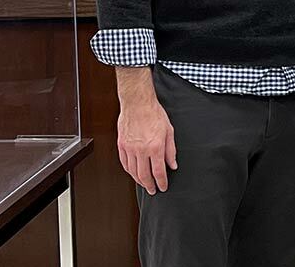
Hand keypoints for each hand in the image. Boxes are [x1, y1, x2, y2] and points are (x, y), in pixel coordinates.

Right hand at [114, 68, 177, 193]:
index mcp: (155, 147)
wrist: (137, 104)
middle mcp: (141, 150)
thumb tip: (173, 165)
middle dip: (150, 185)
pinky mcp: (121, 146)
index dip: (162, 182)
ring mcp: (130, 149)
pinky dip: (130, 171)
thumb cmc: (154, 114)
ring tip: (145, 184)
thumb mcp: (169, 131)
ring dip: (139, 181)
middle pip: (144, 175)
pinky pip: (125, 164)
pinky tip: (134, 173)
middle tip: (153, 190)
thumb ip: (171, 150)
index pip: (159, 172)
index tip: (163, 187)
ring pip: (133, 172)